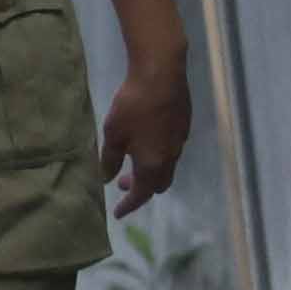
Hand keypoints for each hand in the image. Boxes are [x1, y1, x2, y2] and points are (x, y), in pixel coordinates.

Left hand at [100, 52, 189, 215]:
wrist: (161, 75)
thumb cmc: (132, 107)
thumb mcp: (113, 135)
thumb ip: (109, 160)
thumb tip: (106, 179)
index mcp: (153, 163)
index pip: (141, 193)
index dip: (129, 205)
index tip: (117, 214)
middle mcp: (171, 157)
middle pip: (159, 183)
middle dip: (141, 188)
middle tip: (121, 184)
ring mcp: (181, 141)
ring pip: (167, 167)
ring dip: (150, 171)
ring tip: (130, 164)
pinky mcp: (184, 126)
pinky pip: (171, 151)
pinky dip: (158, 156)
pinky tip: (145, 143)